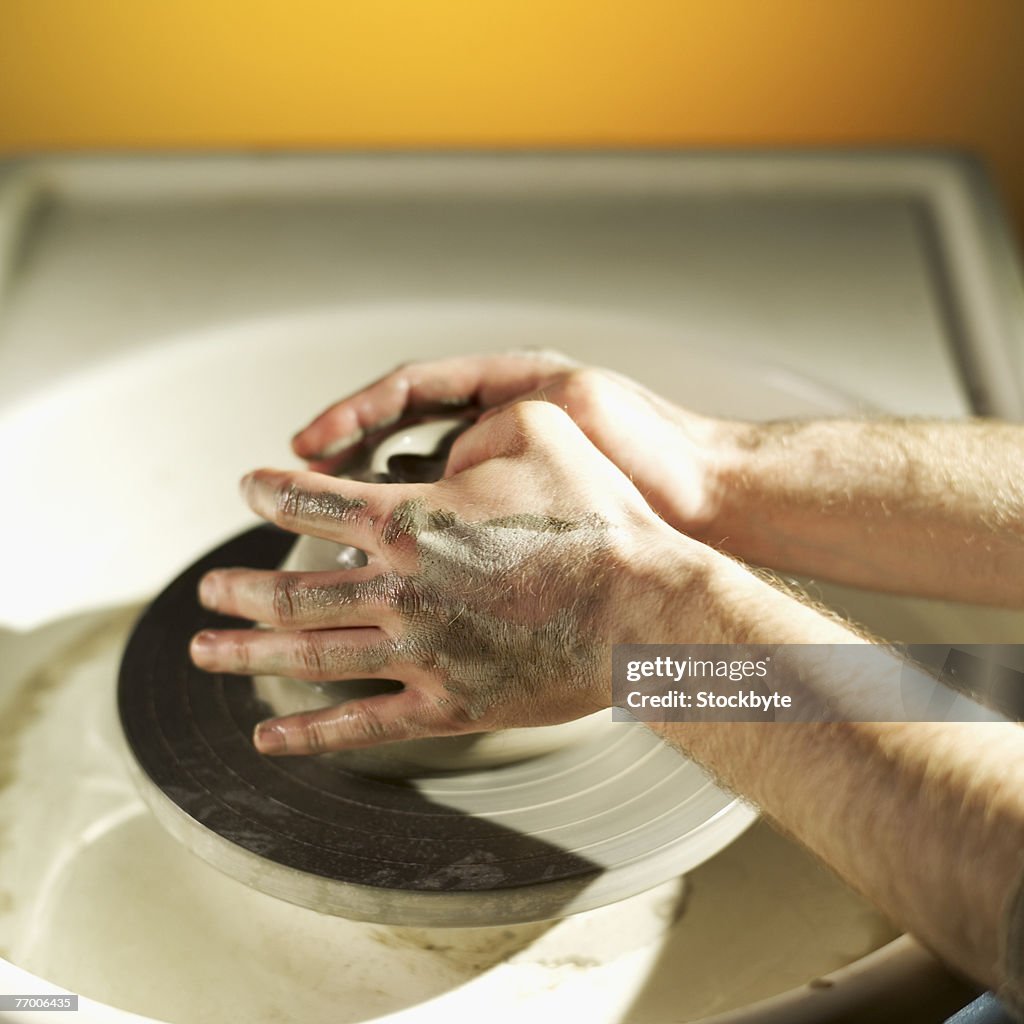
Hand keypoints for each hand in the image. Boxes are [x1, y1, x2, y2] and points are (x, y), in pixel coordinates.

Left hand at [191, 402, 706, 755]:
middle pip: (291, 590)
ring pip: (308, 656)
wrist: (643, 609)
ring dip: (247, 654)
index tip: (249, 489)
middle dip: (238, 588)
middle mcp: (398, 588)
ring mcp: (418, 652)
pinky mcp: (448, 704)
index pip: (312, 502)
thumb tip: (448, 438)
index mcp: (410, 518)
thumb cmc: (599, 516)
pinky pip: (361, 723)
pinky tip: (267, 738)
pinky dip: (308, 733)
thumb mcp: (541, 429)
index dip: (270, 491)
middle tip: (207, 591)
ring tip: (205, 652)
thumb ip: (478, 424)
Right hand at [291, 351, 739, 537]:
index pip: (411, 388)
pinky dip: (424, 538)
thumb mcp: (576, 412)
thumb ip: (508, 423)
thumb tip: (449, 464)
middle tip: (299, 488)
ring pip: (421, 484)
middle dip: (348, 459)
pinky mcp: (523, 517)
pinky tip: (401, 563)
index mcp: (511, 388)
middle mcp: (502, 428)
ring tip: (336, 534)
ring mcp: (510, 472)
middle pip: (402, 435)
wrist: (711, 499)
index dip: (354, 414)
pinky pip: (455, 522)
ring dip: (378, 505)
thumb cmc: (656, 449)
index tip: (309, 444)